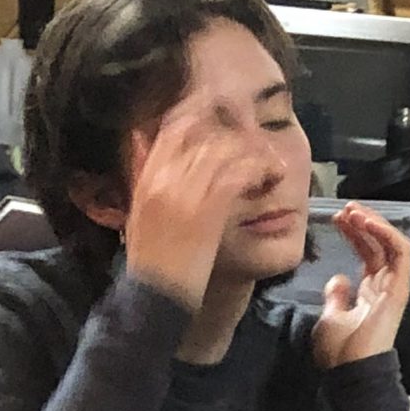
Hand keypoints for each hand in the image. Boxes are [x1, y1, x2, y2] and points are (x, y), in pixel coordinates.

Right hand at [121, 94, 280, 312]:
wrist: (154, 299)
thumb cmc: (151, 264)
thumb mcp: (137, 211)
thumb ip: (140, 173)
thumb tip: (138, 137)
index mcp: (148, 178)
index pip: (173, 127)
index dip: (199, 113)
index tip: (221, 112)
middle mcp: (163, 178)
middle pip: (201, 133)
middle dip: (233, 132)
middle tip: (258, 140)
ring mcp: (184, 192)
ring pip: (223, 151)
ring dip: (253, 154)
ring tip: (272, 165)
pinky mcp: (207, 211)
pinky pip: (236, 176)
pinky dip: (257, 172)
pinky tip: (271, 178)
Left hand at [312, 203, 409, 370]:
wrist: (351, 370)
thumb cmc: (340, 350)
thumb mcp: (330, 316)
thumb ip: (336, 296)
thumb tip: (338, 279)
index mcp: (370, 292)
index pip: (368, 253)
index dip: (354, 234)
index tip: (336, 219)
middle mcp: (384, 286)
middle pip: (379, 245)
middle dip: (362, 223)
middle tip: (345, 208)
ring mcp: (393, 287)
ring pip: (392, 245)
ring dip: (375, 224)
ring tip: (354, 211)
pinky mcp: (399, 289)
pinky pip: (400, 254)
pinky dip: (386, 234)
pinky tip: (367, 223)